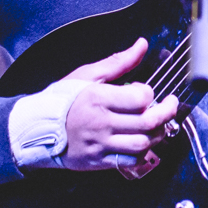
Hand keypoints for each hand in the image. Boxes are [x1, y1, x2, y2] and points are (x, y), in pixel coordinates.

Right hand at [60, 37, 179, 170]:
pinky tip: (143, 143)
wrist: (37, 127)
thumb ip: (119, 62)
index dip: (149, 93)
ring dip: (157, 134)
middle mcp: (101, 123)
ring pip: (142, 144)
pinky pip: (129, 162)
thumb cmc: (62, 99)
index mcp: (99, 98)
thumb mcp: (88, 74)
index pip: (140, 98)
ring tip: (156, 125)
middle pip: (147, 123)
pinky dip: (142, 154)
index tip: (145, 92)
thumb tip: (141, 45)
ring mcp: (100, 144)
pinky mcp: (99, 161)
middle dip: (166, 113)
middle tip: (169, 106)